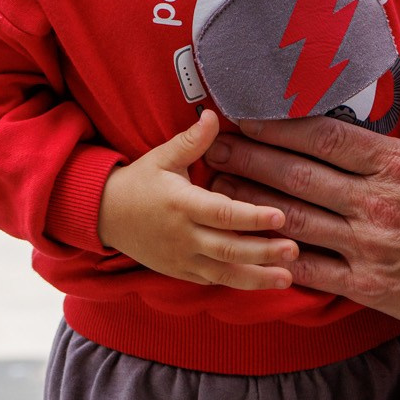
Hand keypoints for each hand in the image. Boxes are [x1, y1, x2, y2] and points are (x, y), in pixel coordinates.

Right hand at [96, 110, 298, 289]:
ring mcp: (181, 259)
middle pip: (228, 248)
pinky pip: (212, 281)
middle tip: (295, 250)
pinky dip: (238, 283)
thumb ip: (192, 141)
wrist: (104, 216)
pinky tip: (263, 282)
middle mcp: (183, 236)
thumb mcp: (162, 157)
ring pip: (224, 273)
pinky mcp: (180, 272)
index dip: (252, 217)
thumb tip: (214, 115)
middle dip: (264, 252)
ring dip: (257, 277)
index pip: (222, 213)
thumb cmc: (139, 182)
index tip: (281, 216)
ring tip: (288, 278)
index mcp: (181, 204)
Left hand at [201, 62, 399, 337]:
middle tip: (213, 146)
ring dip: (249, 203)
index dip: (279, 124)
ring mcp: (367, 245)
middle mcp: (375, 201)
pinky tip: (246, 245)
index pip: (325, 136)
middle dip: (248, 157)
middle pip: (296, 173)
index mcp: (399, 164)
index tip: (248, 114)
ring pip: (292, 219)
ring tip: (217, 190)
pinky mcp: (366, 286)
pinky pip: (308, 269)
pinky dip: (273, 257)